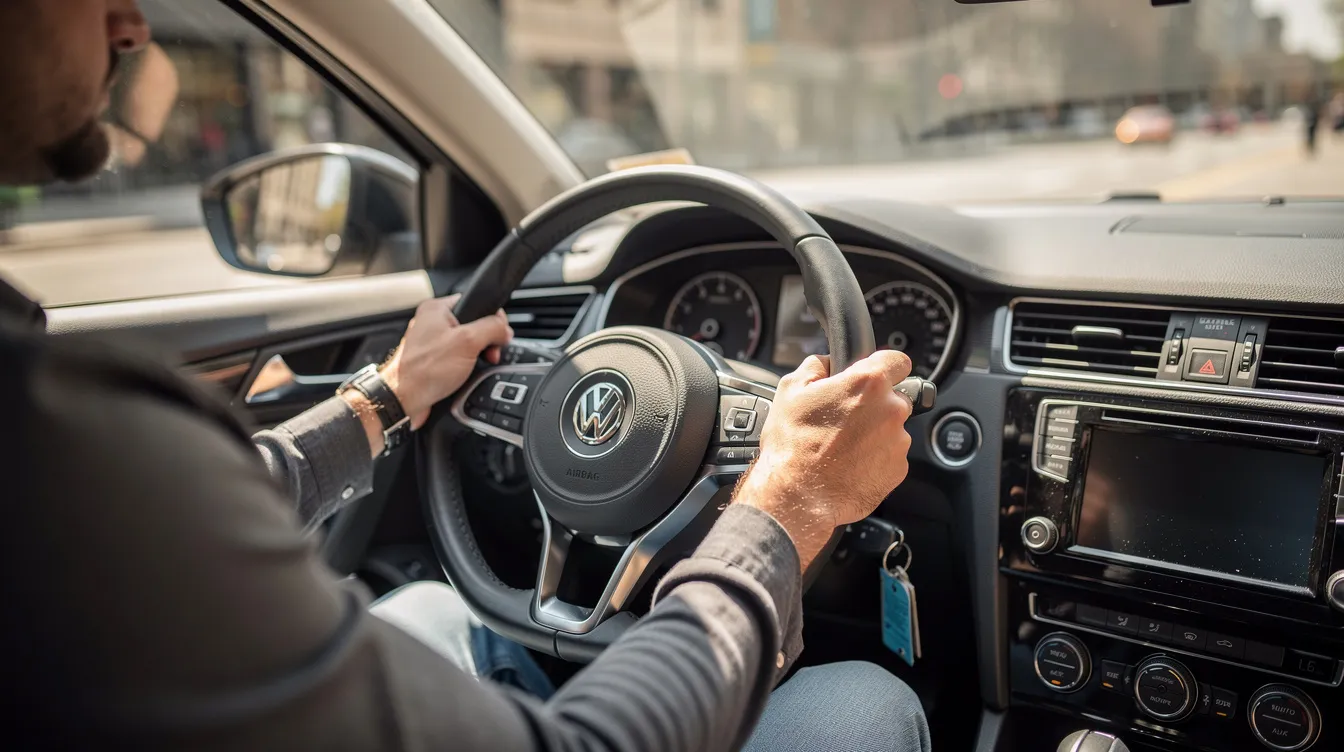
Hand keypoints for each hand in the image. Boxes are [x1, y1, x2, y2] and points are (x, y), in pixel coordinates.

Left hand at [379, 294, 512, 429]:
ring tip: (476, 366)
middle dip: (487, 341)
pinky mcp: (433, 361)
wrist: (403, 400)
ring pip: (468, 344)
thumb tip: (505, 328)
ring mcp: (432, 343)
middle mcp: (432, 323)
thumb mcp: (467, 342)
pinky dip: (467, 367)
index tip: (499, 334)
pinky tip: (466, 375)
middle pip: (474, 325)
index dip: (493, 319)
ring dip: (478, 356)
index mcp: (437, 309)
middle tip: (490, 354)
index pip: (476, 303)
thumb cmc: (424, 371)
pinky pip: (459, 359)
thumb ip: (491, 328)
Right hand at [732, 351, 913, 572]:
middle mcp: (891, 410)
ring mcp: (898, 442)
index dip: (883, 366)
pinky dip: (875, 457)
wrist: (799, 496)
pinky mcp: (898, 469)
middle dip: (873, 404)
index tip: (874, 375)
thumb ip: (817, 365)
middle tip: (844, 419)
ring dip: (874, 432)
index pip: (897, 360)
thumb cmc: (793, 445)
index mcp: (868, 383)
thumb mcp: (790, 390)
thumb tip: (828, 362)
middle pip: (894, 397)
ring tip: (843, 446)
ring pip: (892, 428)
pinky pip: (890, 455)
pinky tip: (849, 464)